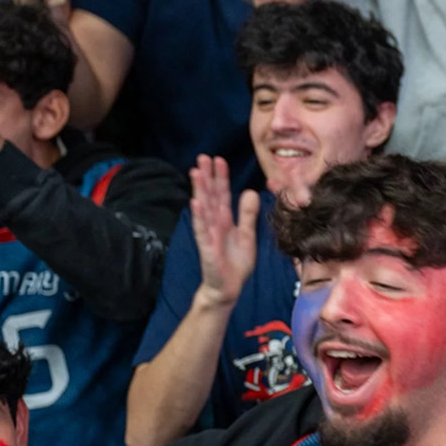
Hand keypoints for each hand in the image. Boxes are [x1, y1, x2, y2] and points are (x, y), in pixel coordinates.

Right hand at [190, 155, 258, 308]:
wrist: (227, 288)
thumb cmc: (235, 263)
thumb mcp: (247, 235)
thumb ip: (248, 214)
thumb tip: (250, 191)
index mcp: (225, 221)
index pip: (222, 195)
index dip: (221, 178)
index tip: (219, 159)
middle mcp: (215, 225)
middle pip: (210, 197)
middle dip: (207, 177)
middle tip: (203, 157)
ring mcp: (209, 235)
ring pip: (204, 209)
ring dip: (200, 190)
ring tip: (196, 172)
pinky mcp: (207, 248)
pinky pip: (202, 230)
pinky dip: (199, 217)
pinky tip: (195, 202)